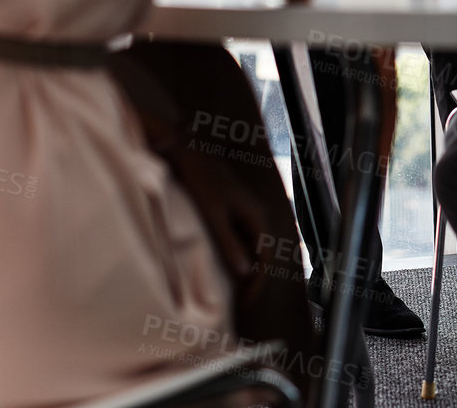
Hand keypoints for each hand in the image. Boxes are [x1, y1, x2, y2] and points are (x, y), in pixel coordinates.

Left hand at [166, 142, 273, 302]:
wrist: (190, 153)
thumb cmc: (201, 181)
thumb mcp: (214, 216)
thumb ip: (229, 243)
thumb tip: (245, 272)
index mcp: (257, 217)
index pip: (266, 259)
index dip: (258, 283)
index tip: (245, 303)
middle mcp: (256, 215)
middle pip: (262, 255)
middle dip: (254, 279)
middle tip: (241, 302)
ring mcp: (245, 212)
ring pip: (252, 247)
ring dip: (246, 268)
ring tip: (234, 289)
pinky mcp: (233, 210)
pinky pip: (241, 239)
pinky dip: (237, 255)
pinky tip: (225, 265)